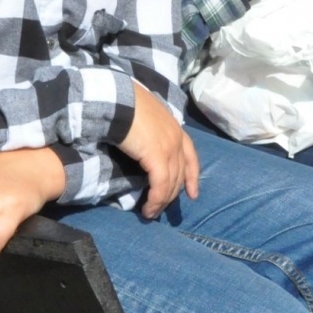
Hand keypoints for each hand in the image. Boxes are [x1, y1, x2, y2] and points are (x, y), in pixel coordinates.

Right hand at [115, 83, 199, 218]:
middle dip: (172, 195)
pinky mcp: (157, 156)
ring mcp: (169, 148)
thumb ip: (152, 133)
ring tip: (151, 214)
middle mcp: (176, 139)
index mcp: (175, 128)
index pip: (191, 156)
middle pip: (180, 174)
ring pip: (171, 183)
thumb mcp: (146, 118)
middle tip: (160, 209)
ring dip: (162, 202)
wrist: (120, 99)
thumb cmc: (127, 105)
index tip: (193, 194)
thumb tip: (145, 148)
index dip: (193, 177)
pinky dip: (156, 199)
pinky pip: (160, 185)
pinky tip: (148, 208)